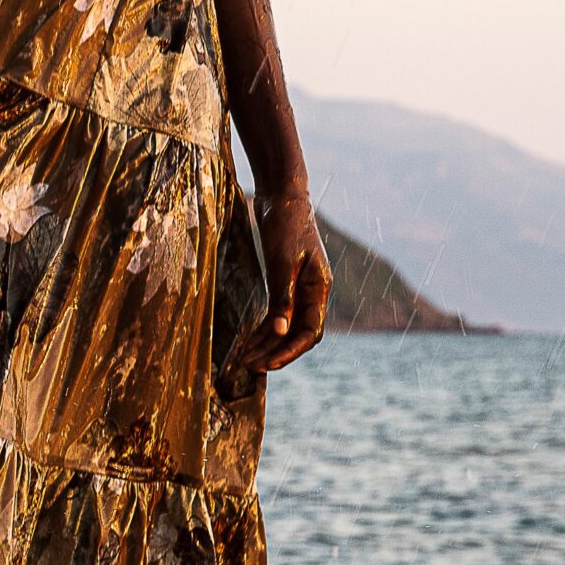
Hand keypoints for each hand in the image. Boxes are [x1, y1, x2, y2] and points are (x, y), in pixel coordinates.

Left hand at [244, 186, 331, 370]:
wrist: (282, 198)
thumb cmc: (286, 225)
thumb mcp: (282, 261)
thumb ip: (282, 296)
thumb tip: (279, 331)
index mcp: (319, 288)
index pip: (310, 332)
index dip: (290, 351)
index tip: (268, 364)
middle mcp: (313, 293)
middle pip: (298, 334)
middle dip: (275, 352)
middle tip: (250, 366)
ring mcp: (300, 289)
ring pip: (286, 327)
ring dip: (267, 344)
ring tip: (245, 360)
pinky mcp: (286, 284)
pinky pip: (278, 314)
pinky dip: (265, 328)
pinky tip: (249, 341)